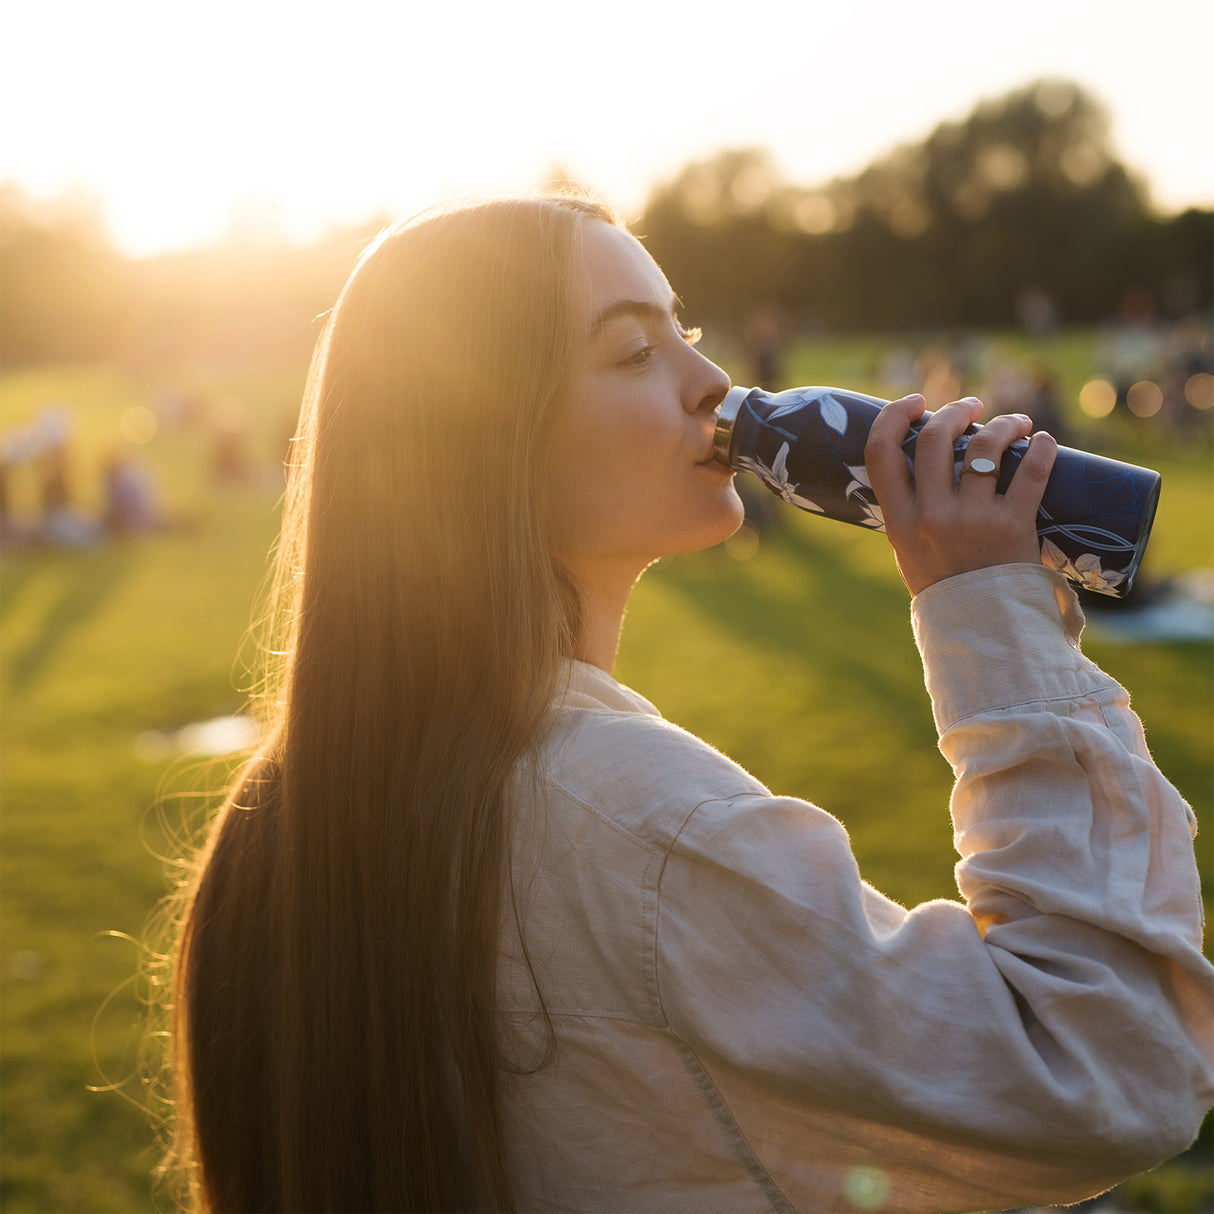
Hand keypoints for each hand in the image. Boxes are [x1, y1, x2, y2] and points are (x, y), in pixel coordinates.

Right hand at [865, 394, 1057, 595]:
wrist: (983, 630)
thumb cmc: (946, 588)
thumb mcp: (910, 553)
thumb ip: (911, 515)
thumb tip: (923, 468)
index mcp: (900, 522)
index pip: (880, 452)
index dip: (893, 416)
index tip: (914, 401)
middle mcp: (932, 517)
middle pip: (934, 438)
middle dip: (955, 410)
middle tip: (972, 407)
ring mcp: (973, 520)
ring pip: (985, 447)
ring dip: (1003, 424)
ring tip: (1014, 424)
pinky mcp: (1014, 526)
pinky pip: (1031, 473)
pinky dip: (1041, 449)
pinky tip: (1044, 441)